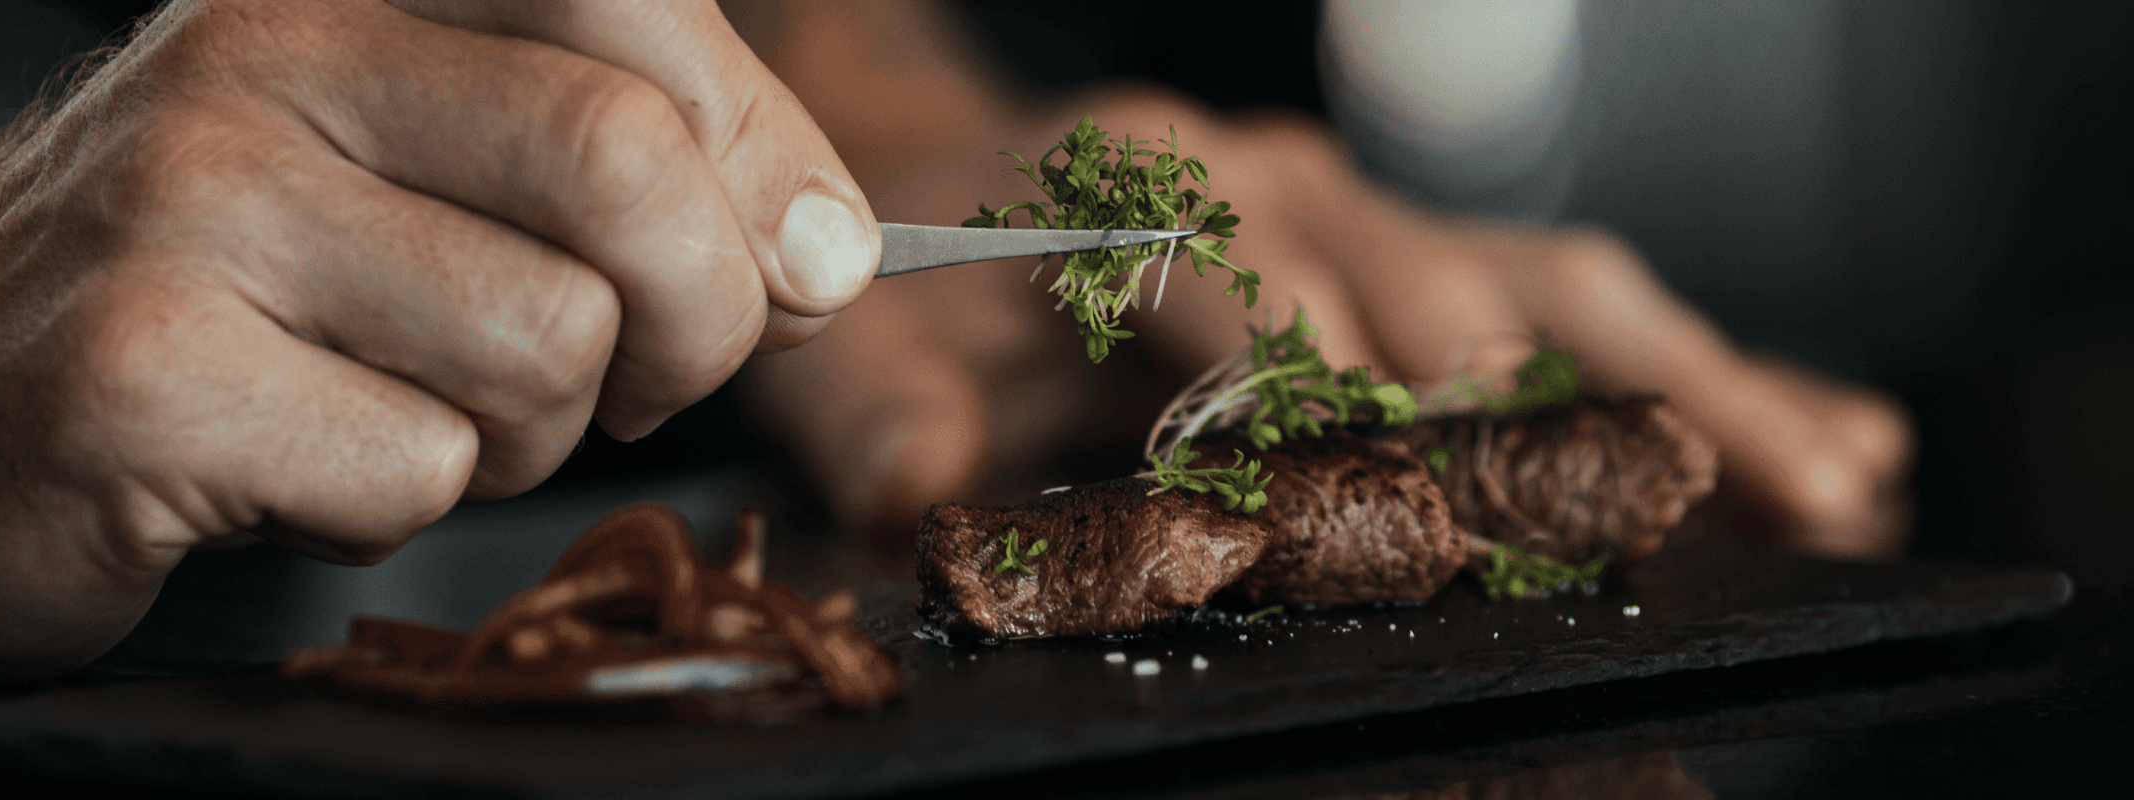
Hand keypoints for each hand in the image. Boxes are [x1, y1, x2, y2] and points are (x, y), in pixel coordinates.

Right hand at [0, 0, 875, 676]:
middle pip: (624, 167)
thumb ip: (592, 167)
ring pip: (540, 346)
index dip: (767, 153)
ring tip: (394, 417)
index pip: (638, 10)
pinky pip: (410, 474)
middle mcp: (262, 58)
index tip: (798, 265)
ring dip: (518, 434)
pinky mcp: (137, 373)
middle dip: (693, 317)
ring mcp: (189, 209)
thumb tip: (822, 249)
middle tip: (634, 378)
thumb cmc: (166, 293)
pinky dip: (388, 511)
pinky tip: (283, 476)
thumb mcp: (373, 166)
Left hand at [734, 0, 1911, 559]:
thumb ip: (875, 414)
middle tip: (1679, 510)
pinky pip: (1583, 308)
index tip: (1414, 490)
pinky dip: (1705, 370)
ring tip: (1828, 482)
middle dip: (1564, 409)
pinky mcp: (1423, 259)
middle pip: (1454, 293)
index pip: (1259, 295)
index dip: (1332, 390)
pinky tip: (1830, 430)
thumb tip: (917, 489)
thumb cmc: (906, 279)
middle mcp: (1286, 184)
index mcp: (1146, 190)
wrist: (935, 181)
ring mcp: (1372, 216)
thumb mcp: (851, 344)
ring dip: (1696, 386)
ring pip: (1560, 291)